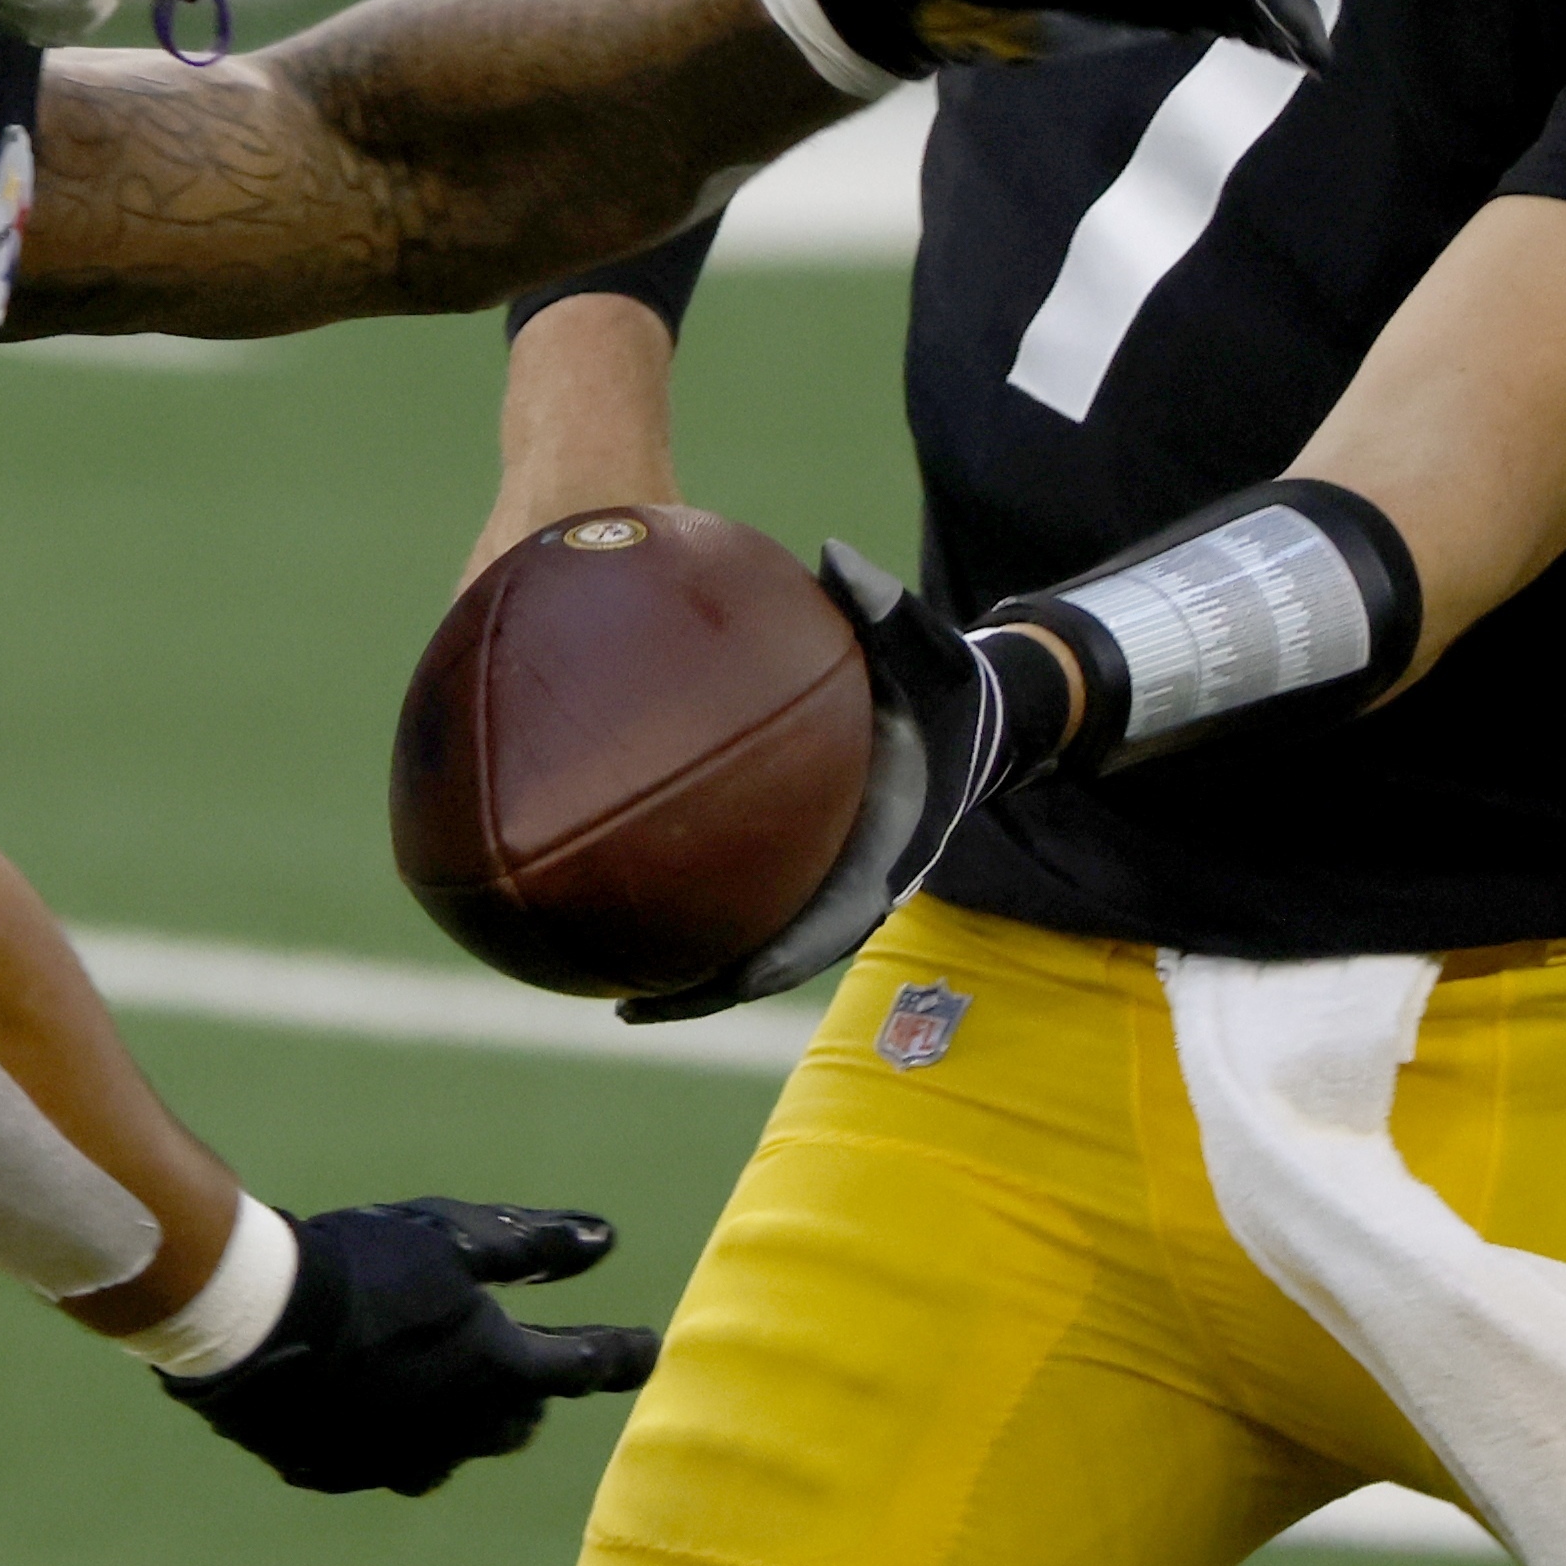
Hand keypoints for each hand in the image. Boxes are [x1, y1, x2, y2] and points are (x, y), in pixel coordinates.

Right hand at [159, 1199, 658, 1493]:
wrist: (253, 1324)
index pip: (586, 1366)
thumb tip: (605, 1240)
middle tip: (539, 1368)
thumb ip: (536, 1246)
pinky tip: (376, 1405)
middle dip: (533, 1391)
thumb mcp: (458, 1238)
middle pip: (519, 1416)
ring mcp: (400, 1460)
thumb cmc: (366, 1267)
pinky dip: (396, 1431)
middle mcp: (462, 1431)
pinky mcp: (341, 1472)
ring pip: (457, 1448)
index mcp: (502, 1372)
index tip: (649, 1351)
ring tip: (457, 1391)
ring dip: (468, 1419)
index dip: (621, 1353)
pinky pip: (387, 1457)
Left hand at [620, 544, 1057, 1022]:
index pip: (827, 925)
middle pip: (767, 957)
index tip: (731, 985)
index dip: (777, 961)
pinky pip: (731, 891)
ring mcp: (817, 878)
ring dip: (679, 968)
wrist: (966, 714)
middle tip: (632, 1009)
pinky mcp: (794, 862)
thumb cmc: (941, 681)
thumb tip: (837, 556)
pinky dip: (680, 903)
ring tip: (598, 983)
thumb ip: (882, 606)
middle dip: (705, 990)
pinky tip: (609, 895)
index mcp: (882, 855)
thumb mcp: (925, 642)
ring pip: (742, 939)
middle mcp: (845, 883)